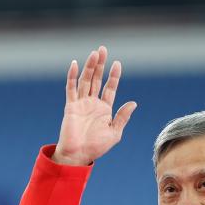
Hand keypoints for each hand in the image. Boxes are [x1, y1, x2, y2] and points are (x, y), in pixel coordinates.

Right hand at [53, 47, 136, 165]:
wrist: (78, 155)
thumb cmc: (96, 147)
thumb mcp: (114, 133)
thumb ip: (122, 117)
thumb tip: (133, 102)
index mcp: (104, 109)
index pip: (110, 88)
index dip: (114, 76)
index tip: (117, 64)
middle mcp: (93, 103)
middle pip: (97, 79)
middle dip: (100, 65)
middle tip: (103, 50)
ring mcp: (81, 103)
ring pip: (86, 80)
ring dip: (90, 67)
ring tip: (95, 53)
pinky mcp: (71, 106)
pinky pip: (71, 88)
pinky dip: (73, 76)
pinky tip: (75, 64)